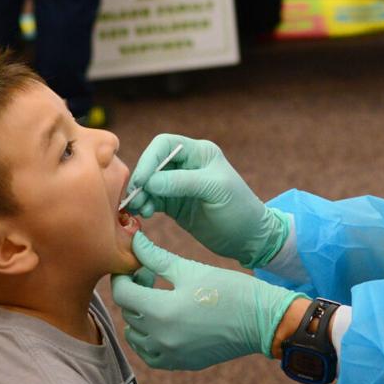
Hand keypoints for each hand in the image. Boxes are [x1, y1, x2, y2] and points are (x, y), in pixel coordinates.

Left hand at [111, 233, 302, 370]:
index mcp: (161, 310)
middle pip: (128, 312)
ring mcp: (170, 354)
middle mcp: (161, 337)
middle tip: (150, 276)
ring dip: (138, 315)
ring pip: (135, 335)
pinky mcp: (179, 363)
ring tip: (156, 299)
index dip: (123, 276)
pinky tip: (161, 322)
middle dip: (133, 291)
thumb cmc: (229, 289)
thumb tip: (134, 241)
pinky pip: (149, 353)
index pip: (122, 293)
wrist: (261, 320)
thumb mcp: (190, 269)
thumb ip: (156, 257)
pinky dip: (147, 339)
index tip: (134, 266)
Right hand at [125, 134, 289, 267]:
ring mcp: (179, 185)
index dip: (149, 159)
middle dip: (141, 180)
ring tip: (139, 210)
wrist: (249, 239)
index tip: (142, 181)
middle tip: (134, 198)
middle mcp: (187, 165)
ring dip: (140, 195)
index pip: (164, 145)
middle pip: (152, 164)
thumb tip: (149, 181)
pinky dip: (145, 205)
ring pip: (149, 183)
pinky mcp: (174, 204)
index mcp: (199, 153)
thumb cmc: (239, 209)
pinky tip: (145, 214)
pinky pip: (152, 200)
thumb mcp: (215, 190)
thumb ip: (183, 183)